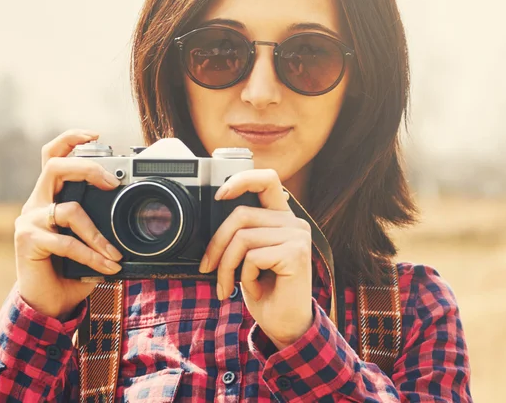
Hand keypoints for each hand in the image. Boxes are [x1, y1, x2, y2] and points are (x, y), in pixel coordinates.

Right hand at [14, 129, 122, 319]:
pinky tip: (107, 268)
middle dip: (87, 169)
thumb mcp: (90, 239)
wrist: (49, 302)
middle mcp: (37, 203)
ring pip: (69, 209)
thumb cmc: (72, 268)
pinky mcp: (27, 240)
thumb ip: (100, 220)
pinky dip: (92, 256)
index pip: (53, 156)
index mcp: (51, 196)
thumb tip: (133, 208)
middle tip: (112, 183)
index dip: (70, 139)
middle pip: (55, 167)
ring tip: (115, 255)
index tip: (95, 134)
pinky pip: (67, 242)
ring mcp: (30, 220)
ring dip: (98, 235)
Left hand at [199, 169, 313, 349]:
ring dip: (226, 267)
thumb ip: (241, 233)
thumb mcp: (248, 256)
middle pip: (241, 214)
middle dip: (216, 244)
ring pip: (242, 238)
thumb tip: (209, 219)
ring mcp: (298, 237)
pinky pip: (252, 257)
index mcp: (282, 218)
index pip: (267, 179)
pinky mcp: (296, 254)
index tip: (219, 195)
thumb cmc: (264, 290)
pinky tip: (255, 290)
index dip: (241, 179)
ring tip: (227, 286)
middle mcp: (294, 222)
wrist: (285, 325)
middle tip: (207, 268)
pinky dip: (244, 278)